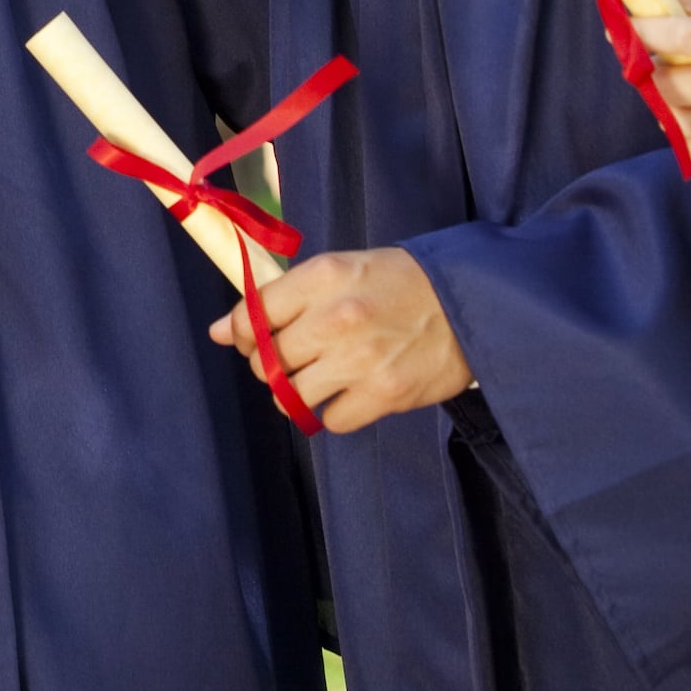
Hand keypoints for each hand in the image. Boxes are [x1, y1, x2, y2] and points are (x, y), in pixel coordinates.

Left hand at [212, 248, 472, 434]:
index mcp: (322, 277)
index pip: (253, 315)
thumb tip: (220, 332)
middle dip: (270, 365)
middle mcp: (334, 318)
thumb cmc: (399, 283)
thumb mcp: (342, 269)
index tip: (248, 341)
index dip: (243, 334)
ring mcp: (358, 359)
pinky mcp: (383, 395)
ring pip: (290, 396)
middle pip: (267, 361)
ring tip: (319, 379)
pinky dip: (333, 412)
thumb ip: (282, 297)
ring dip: (297, 393)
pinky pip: (330, 420)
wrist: (469, 303)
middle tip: (292, 359)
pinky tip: (349, 393)